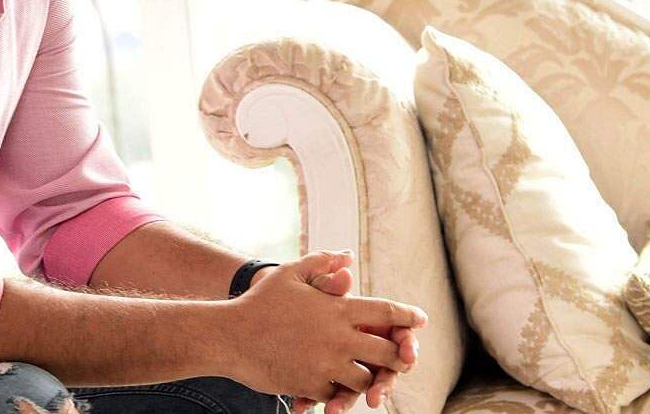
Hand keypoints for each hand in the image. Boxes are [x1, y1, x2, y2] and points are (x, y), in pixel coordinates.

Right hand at [221, 251, 426, 406]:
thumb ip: (322, 263)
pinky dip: (340, 392)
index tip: (421, 319)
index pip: (386, 312)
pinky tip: (337, 388)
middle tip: (403, 357)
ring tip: (368, 375)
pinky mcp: (311, 386)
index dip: (408, 316)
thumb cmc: (259, 302)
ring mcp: (326, 365)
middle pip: (388, 352)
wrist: (229, 336)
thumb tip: (347, 256)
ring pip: (366, 378)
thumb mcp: (290, 274)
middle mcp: (337, 338)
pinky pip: (338, 394)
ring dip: (369, 376)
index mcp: (337, 309)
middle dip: (399, 356)